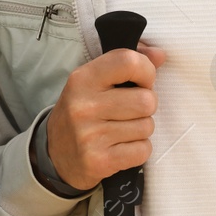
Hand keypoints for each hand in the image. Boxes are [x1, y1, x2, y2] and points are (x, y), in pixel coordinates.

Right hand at [46, 41, 166, 192]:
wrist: (54, 154)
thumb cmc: (83, 111)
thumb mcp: (95, 82)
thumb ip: (127, 64)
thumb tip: (160, 54)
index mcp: (83, 79)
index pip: (128, 62)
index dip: (146, 71)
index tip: (141, 81)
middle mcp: (84, 105)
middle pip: (146, 100)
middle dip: (146, 107)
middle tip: (129, 111)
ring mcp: (90, 135)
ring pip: (147, 126)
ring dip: (141, 129)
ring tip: (121, 130)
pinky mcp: (99, 161)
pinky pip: (143, 150)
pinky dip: (138, 150)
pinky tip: (120, 147)